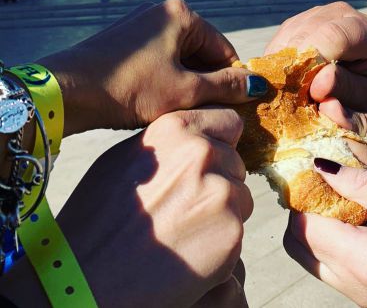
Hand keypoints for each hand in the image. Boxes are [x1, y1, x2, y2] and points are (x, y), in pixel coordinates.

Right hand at [1, 108, 252, 307]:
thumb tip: (196, 137)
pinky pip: (237, 230)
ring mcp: (220, 191)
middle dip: (219, 180)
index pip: (227, 121)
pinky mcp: (231, 231)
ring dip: (223, 213)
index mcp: (174, 129)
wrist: (87, 281)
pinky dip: (221, 244)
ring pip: (241, 196)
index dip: (219, 142)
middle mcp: (201, 152)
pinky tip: (188, 253)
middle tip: (183, 208)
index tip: (206, 163)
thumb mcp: (125, 159)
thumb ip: (169, 143)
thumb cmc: (97, 223)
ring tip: (182, 232)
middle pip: (235, 161)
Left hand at [43, 0, 266, 132]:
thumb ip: (226, 87)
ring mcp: (139, 23)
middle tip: (205, 113)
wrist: (69, 91)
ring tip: (179, 112)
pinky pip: (156, 59)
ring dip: (185, 83)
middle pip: (200, 51)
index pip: (222, 48)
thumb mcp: (185, 91)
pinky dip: (163, 79)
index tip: (236, 107)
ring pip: (178, 57)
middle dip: (205, 82)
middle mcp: (161, 11)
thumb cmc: (130, 88)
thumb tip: (259, 86)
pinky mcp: (122, 39)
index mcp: (182, 14)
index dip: (232, 80)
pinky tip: (156, 103)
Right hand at [265, 2, 366, 111]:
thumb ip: (345, 91)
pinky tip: (289, 81)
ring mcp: (315, 14)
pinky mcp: (295, 22)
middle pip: (306, 35)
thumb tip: (318, 87)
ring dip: (285, 68)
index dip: (316, 60)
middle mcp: (341, 13)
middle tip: (300, 97)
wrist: (362, 77)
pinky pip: (277, 44)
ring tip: (297, 91)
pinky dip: (277, 65)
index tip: (310, 90)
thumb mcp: (365, 98)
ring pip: (288, 39)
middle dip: (298, 68)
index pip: (335, 35)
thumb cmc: (366, 90)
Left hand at [284, 164, 366, 307]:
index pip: (303, 225)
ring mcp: (365, 299)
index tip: (313, 162)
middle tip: (327, 178)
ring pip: (316, 260)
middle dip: (303, 210)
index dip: (302, 191)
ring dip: (319, 226)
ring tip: (348, 195)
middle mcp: (356, 288)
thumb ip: (366, 183)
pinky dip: (338, 242)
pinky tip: (365, 217)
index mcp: (364, 262)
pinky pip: (338, 270)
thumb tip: (321, 165)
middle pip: (300, 246)